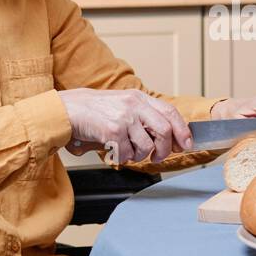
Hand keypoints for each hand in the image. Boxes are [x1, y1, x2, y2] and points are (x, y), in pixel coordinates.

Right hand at [59, 88, 192, 163]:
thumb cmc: (96, 110)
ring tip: (129, 152)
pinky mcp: (112, 131)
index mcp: (139, 98)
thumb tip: (168, 135)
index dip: (183, 130)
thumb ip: (144, 115)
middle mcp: (134, 105)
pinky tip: (115, 150)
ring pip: (146, 147)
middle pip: (165, 131)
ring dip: (140, 156)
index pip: (170, 112)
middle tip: (158, 156)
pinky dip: (123, 158)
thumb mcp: (123, 104)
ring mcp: (124, 118)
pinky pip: (127, 154)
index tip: (187, 144)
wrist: (69, 110)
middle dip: (165, 149)